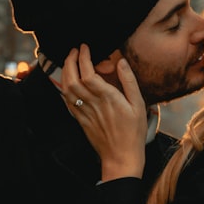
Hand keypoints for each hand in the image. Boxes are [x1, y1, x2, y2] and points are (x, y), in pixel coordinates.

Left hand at [62, 44, 146, 181]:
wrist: (121, 157)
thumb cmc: (133, 131)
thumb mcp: (138, 104)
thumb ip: (129, 81)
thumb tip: (121, 61)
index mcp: (108, 97)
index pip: (88, 72)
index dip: (83, 57)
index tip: (85, 47)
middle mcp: (93, 103)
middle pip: (73, 78)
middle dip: (70, 61)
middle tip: (74, 50)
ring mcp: (84, 112)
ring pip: (67, 89)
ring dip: (65, 72)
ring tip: (69, 62)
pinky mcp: (80, 120)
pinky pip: (67, 101)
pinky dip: (64, 88)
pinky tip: (67, 82)